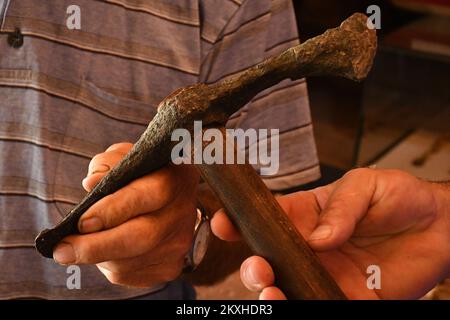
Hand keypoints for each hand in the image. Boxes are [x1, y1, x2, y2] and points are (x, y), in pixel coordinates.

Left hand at [53, 143, 199, 286]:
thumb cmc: (141, 175)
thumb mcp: (126, 157)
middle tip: (63, 251)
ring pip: (130, 261)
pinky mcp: (170, 267)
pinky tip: (105, 251)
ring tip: (83, 244)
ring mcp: (179, 243)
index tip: (82, 222)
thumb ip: (109, 163)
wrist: (168, 201)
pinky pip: (130, 275)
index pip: (148, 195)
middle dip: (97, 246)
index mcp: (176, 178)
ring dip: (98, 256)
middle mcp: (183, 213)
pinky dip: (109, 266)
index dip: (114, 210)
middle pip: (142, 237)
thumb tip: (92, 183)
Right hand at [212, 168, 449, 298]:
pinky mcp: (350, 298)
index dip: (239, 222)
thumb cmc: (398, 196)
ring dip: (274, 295)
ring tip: (273, 292)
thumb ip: (340, 208)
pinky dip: (305, 307)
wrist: (440, 224)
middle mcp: (310, 248)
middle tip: (259, 268)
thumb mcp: (366, 186)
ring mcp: (327, 275)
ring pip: (289, 290)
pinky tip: (298, 304)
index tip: (223, 224)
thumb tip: (318, 238)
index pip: (264, 219)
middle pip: (270, 261)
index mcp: (305, 216)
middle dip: (254, 268)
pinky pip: (322, 306)